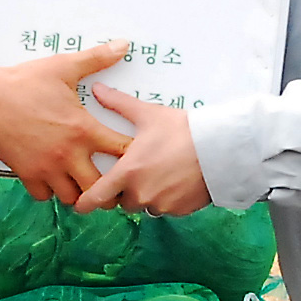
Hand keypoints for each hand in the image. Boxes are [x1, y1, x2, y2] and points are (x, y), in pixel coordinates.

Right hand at [0, 41, 131, 202]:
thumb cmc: (25, 83)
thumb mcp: (64, 66)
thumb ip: (97, 58)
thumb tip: (123, 45)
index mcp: (83, 129)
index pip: (122, 152)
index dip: (133, 156)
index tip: (133, 155)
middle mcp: (68, 154)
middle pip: (100, 187)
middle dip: (109, 187)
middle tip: (111, 181)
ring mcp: (47, 167)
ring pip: (72, 198)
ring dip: (79, 192)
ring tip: (81, 181)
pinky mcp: (27, 174)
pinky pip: (44, 196)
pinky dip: (50, 192)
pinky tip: (53, 179)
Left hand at [74, 86, 210, 217]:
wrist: (220, 148)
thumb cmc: (183, 130)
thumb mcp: (149, 115)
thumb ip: (119, 105)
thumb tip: (98, 89)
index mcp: (127, 173)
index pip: (96, 197)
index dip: (86, 202)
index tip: (80, 203)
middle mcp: (140, 193)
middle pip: (121, 201)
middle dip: (124, 191)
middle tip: (134, 173)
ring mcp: (161, 204)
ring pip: (143, 206)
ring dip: (144, 196)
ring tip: (156, 175)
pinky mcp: (179, 210)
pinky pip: (164, 209)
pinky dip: (165, 199)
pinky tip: (173, 181)